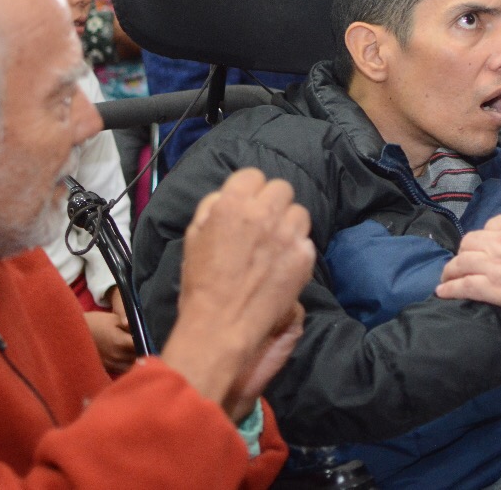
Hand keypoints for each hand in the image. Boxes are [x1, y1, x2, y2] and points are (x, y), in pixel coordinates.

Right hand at [161, 169, 314, 418]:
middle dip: (272, 203)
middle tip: (263, 224)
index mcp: (232, 204)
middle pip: (281, 188)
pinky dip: (297, 250)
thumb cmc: (201, 283)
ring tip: (275, 244)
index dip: (249, 190)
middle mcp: (264, 213)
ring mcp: (288, 235)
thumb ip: (212, 207)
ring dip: (289, 223)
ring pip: (299, 212)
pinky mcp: (304, 257)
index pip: (252, 175)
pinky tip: (282, 265)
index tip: (247, 205)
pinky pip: (306, 241)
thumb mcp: (193, 236)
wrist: (222, 325)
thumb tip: (228, 196)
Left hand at [437, 189, 500, 315]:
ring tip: (446, 279)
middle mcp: (500, 242)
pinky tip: (442, 292)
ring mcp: (496, 265)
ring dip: (451, 271)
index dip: (487, 237)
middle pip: (469, 244)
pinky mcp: (497, 289)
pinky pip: (466, 286)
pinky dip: (451, 288)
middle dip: (463, 253)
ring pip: (462, 264)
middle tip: (462, 263)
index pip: (491, 227)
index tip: (488, 246)